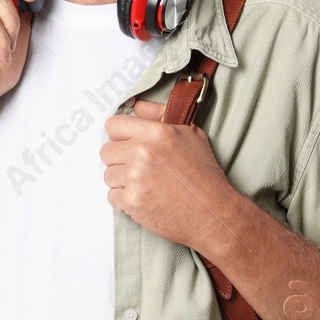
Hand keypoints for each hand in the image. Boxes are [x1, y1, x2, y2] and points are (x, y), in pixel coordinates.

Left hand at [99, 97, 239, 251]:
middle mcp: (143, 152)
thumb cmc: (204, 175)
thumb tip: (138, 106)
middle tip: (138, 168)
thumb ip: (160, 115)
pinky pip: (112, 197)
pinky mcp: (132, 202)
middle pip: (106, 151)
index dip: (119, 136)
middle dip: (119, 160)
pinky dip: (124, 201)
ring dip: (122, 181)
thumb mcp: (191, 134)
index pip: (113, 125)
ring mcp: (135, 178)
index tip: (126, 144)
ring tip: (145, 185)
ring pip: (108, 175)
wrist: (213, 213)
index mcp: (156, 132)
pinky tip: (144, 198)